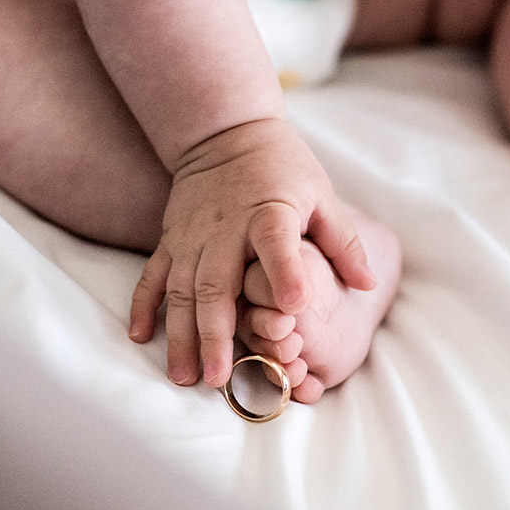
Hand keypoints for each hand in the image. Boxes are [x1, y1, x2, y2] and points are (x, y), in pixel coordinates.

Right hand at [128, 118, 375, 387]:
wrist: (226, 131)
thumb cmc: (283, 167)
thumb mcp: (321, 196)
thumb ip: (343, 243)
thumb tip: (369, 285)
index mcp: (269, 214)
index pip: (277, 244)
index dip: (285, 272)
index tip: (296, 305)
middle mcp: (225, 230)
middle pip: (217, 285)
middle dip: (216, 334)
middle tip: (219, 378)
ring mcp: (192, 238)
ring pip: (181, 291)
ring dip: (181, 336)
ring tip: (184, 377)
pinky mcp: (171, 240)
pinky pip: (153, 276)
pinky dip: (144, 306)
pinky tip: (140, 337)